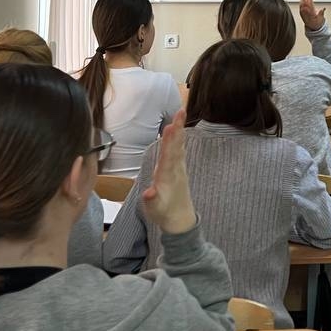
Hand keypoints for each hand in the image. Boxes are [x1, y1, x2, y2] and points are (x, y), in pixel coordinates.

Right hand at [142, 110, 196, 234]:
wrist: (180, 220)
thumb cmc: (164, 213)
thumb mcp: (154, 209)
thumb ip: (152, 200)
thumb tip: (149, 193)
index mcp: (167, 176)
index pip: (169, 154)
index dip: (170, 140)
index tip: (171, 126)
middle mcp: (175, 169)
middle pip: (176, 145)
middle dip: (177, 128)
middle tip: (181, 111)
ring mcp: (178, 169)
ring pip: (178, 146)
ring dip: (179, 130)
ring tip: (180, 115)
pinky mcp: (177, 169)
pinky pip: (178, 150)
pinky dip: (178, 139)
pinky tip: (179, 130)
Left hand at [298, 0, 324, 28]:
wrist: (312, 28)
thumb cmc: (317, 23)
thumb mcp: (321, 18)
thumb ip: (321, 13)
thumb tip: (323, 9)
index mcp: (310, 11)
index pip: (309, 1)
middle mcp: (305, 10)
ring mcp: (302, 10)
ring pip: (302, 0)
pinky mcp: (301, 10)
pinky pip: (301, 2)